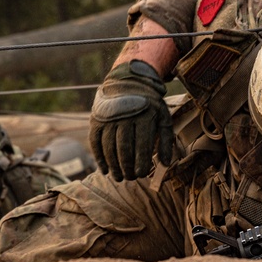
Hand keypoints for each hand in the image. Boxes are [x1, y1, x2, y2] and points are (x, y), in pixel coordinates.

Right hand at [89, 60, 173, 180]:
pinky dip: (99, 158)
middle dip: (127, 167)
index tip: (142, 174)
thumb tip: (165, 164)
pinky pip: (96, 142)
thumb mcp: (163, 117)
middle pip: (124, 148)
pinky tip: (105, 170)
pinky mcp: (97, 120)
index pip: (142, 145)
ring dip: (113, 166)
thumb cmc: (150, 105)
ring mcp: (109, 118)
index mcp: (145, 116)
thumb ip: (165, 140)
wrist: (129, 82)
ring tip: (119, 177)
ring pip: (109, 147)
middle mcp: (126, 117)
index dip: (141, 162)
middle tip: (130, 178)